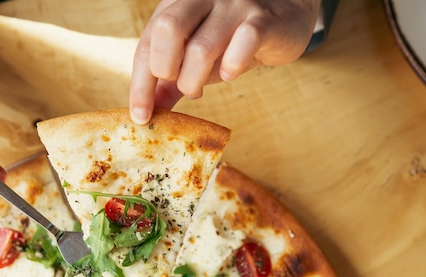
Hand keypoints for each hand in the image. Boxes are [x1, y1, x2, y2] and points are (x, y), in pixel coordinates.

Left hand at [130, 0, 320, 123]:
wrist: (285, 14)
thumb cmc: (232, 37)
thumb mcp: (195, 56)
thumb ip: (170, 81)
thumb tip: (145, 113)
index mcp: (177, 5)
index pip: (148, 44)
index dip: (140, 84)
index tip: (140, 116)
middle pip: (167, 29)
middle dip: (165, 69)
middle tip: (178, 85)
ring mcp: (233, 5)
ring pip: (202, 47)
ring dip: (195, 80)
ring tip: (201, 88)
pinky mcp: (263, 19)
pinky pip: (243, 43)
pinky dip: (232, 67)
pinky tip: (231, 73)